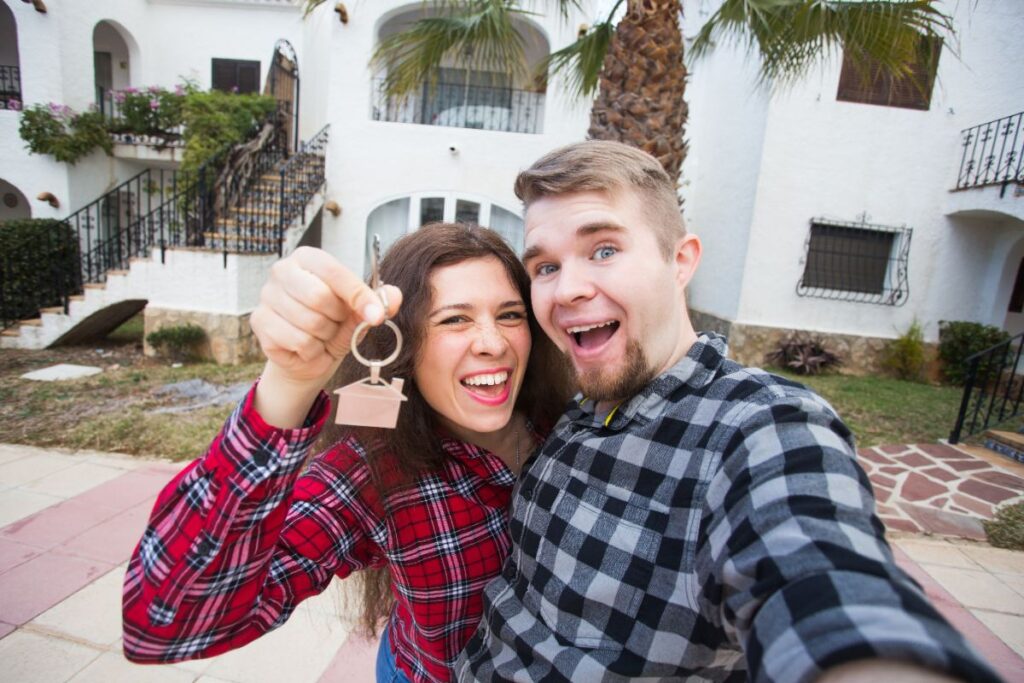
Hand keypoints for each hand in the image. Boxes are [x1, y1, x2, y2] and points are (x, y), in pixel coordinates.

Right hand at [250, 246, 402, 385]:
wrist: (309, 355)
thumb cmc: (334, 324)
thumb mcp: (359, 312)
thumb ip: (378, 301)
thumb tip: (394, 296)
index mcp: (309, 258)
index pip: (336, 273)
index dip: (359, 296)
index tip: (376, 316)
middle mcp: (282, 271)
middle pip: (319, 298)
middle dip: (337, 320)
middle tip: (336, 326)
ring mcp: (267, 295)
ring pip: (309, 323)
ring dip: (325, 338)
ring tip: (322, 337)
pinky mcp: (259, 321)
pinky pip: (297, 341)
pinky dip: (312, 351)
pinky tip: (308, 348)